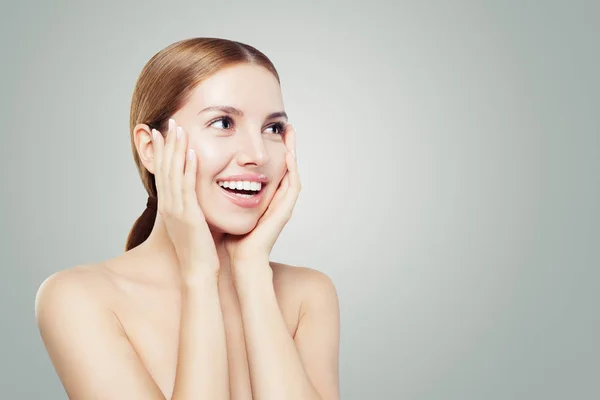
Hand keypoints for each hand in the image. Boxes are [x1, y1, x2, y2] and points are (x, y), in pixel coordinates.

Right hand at [152, 118, 219, 281]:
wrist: (199, 271)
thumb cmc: (199, 249)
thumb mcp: (192, 223)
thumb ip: (192, 207)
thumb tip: (196, 196)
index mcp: (170, 206)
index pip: (163, 173)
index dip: (161, 152)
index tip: (161, 133)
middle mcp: (169, 205)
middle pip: (165, 169)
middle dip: (166, 144)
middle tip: (167, 122)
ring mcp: (176, 209)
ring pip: (174, 174)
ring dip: (175, 150)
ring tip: (177, 129)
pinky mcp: (188, 215)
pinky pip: (187, 187)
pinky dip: (188, 169)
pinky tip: (191, 153)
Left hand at [224, 124, 300, 267]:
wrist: (241, 259)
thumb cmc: (232, 238)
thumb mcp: (226, 208)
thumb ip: (221, 193)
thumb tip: (204, 175)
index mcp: (265, 197)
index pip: (272, 167)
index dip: (272, 149)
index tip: (268, 130)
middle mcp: (277, 198)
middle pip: (286, 166)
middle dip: (287, 145)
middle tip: (286, 125)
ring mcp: (283, 204)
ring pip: (292, 172)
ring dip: (293, 151)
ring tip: (290, 132)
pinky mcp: (285, 211)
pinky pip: (293, 186)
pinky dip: (292, 170)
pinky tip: (288, 155)